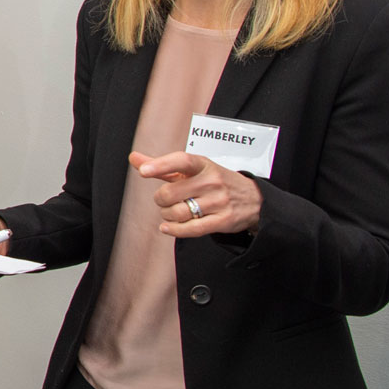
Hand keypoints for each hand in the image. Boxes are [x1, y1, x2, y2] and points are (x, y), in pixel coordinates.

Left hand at [131, 151, 260, 237]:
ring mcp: (218, 202)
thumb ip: (163, 166)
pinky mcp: (223, 220)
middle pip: (171, 193)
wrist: (254, 199)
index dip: (161, 165)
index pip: (182, 161)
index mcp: (203, 165)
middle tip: (165, 199)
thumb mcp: (193, 170)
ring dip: (168, 215)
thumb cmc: (216, 181)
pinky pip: (192, 229)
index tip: (143, 171)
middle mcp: (212, 181)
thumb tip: (134, 158)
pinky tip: (167, 227)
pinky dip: (175, 230)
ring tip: (172, 212)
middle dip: (161, 199)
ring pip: (178, 212)